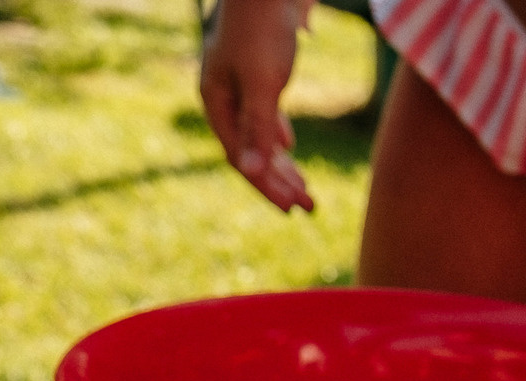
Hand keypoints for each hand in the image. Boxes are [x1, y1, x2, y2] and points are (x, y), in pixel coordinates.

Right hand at [201, 0, 315, 212]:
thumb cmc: (263, 27)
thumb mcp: (263, 82)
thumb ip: (257, 127)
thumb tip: (250, 172)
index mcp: (215, 101)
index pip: (240, 157)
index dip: (267, 186)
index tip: (295, 208)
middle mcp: (223, 94)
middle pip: (250, 151)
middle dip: (279, 181)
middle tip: (309, 206)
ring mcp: (238, 82)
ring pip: (258, 134)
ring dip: (281, 163)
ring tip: (304, 186)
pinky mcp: (257, 69)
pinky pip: (262, 112)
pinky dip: (276, 133)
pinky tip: (289, 146)